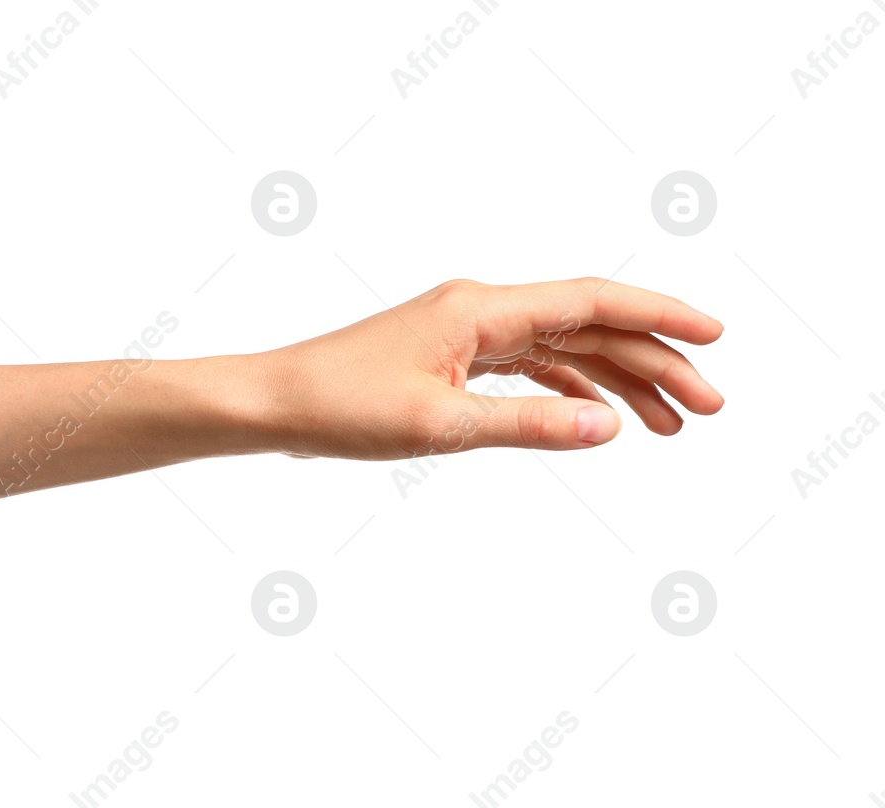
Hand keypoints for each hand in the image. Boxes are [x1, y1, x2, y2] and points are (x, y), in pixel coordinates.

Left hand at [258, 278, 724, 459]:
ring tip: (670, 424)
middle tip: (709, 408)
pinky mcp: (448, 356)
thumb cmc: (340, 408)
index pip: (593, 301)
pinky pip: (528, 365)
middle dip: (654, 362)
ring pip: (563, 347)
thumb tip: (612, 427)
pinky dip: (568, 388)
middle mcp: (479, 309)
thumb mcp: (441, 427)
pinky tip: (597, 415)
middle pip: (589, 325)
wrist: (272, 404)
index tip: (716, 338)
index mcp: (481, 310)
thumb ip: (530, 426)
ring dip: (618, 380)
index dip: (660, 316)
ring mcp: (464, 331)